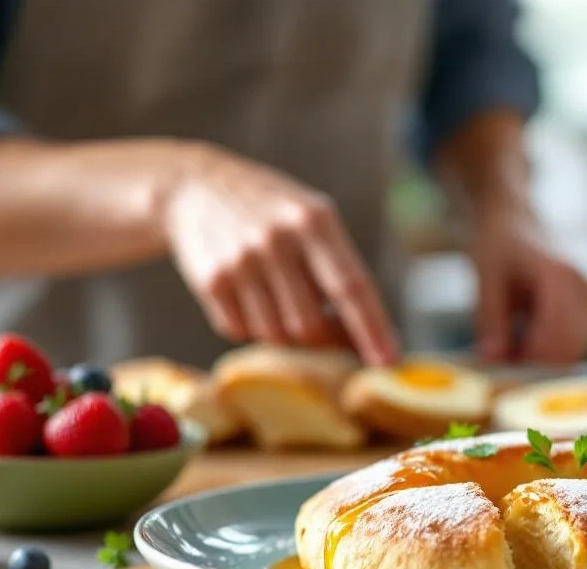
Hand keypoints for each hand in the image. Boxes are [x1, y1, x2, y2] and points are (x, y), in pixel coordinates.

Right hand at [161, 143, 399, 365]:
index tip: (390, 363)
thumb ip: (337, 268)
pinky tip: (250, 295)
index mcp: (314, 220)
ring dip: (285, 331)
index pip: (351, 286)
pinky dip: (251, 325)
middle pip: (310, 325)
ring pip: (275, 334)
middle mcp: (277, 240)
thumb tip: (362, 337)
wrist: (196, 187)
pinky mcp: (211, 281)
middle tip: (327, 328)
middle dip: (323, 338)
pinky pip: (241, 331)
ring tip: (281, 298)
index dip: (372, 329)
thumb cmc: (272, 212)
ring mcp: (241, 261)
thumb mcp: (312, 218)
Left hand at [471, 216, 586, 364]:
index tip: (500, 362)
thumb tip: (493, 360)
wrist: (516, 222)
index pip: (555, 337)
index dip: (528, 359)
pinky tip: (528, 336)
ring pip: (576, 351)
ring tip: (512, 341)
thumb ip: (490, 321)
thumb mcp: (485, 280)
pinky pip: (578, 345)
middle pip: (570, 350)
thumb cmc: (499, 245)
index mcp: (559, 276)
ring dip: (545, 358)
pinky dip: (554, 351)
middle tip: (503, 356)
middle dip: (536, 362)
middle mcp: (585, 287)